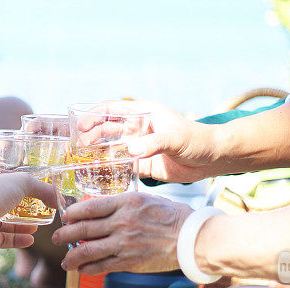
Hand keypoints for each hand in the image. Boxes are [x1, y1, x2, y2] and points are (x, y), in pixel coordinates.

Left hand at [0, 165, 56, 250]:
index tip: (33, 191)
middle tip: (38, 212)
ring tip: (37, 227)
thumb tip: (58, 201)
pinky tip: (30, 240)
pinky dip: (17, 240)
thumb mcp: (24, 181)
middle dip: (21, 209)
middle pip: (5, 203)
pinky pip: (3, 240)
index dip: (16, 184)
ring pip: (4, 223)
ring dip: (21, 226)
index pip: (2, 179)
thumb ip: (45, 189)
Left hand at [52, 192, 192, 274]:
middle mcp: (122, 222)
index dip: (72, 214)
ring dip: (72, 256)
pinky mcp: (129, 262)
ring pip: (88, 251)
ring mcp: (124, 243)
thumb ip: (124, 204)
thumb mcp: (147, 200)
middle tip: (56, 238)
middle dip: (65, 235)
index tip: (65, 217)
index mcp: (126, 202)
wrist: (192, 238)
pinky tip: (82, 270)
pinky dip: (88, 269)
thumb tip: (102, 209)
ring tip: (65, 261)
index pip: (90, 207)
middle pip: (83, 229)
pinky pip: (102, 266)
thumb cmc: (173, 216)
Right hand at [74, 100, 220, 182]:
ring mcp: (140, 147)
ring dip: (97, 153)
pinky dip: (110, 170)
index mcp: (143, 113)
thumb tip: (130, 150)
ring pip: (112, 148)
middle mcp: (138, 128)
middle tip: (77, 146)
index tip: (81, 125)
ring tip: (82, 161)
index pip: (112, 109)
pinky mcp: (144, 165)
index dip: (94, 115)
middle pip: (107, 129)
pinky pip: (122, 166)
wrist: (211, 158)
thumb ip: (152, 143)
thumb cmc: (196, 140)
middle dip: (90, 135)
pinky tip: (99, 176)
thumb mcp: (174, 138)